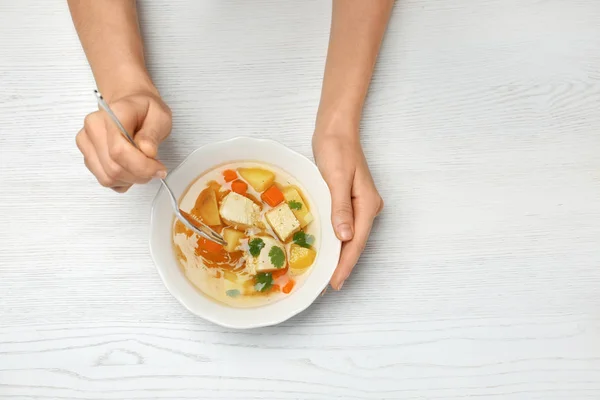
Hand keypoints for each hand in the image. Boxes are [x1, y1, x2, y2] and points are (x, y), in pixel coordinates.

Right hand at [75, 91, 171, 192]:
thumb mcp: (160, 116)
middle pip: (113, 168)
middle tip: (155, 169)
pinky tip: (131, 168)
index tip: (159, 169)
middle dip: (139, 175)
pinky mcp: (87, 156)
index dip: (142, 166)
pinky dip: (122, 181)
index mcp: (112, 115)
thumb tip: (147, 151)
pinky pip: (104, 179)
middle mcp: (93, 128)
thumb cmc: (145, 110)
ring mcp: (87, 142)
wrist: (131, 107)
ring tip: (143, 167)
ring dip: (131, 179)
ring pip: (107, 177)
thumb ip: (153, 134)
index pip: (119, 151)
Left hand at [313, 125, 383, 289]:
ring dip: (339, 254)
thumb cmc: (335, 149)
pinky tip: (327, 248)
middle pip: (355, 243)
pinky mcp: (350, 200)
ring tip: (325, 273)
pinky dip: (336, 239)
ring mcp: (360, 204)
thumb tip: (345, 237)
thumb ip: (341, 208)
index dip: (345, 264)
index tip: (334, 283)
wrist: (336, 129)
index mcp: (367, 204)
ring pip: (350, 236)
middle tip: (326, 285)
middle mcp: (367, 207)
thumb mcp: (337, 177)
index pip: (356, 242)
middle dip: (342, 265)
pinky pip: (344, 225)